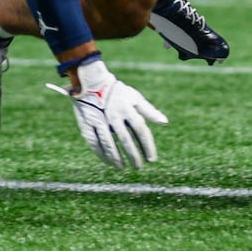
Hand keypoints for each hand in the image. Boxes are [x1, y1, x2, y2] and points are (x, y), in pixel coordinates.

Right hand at [45, 59, 167, 168]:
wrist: (92, 82)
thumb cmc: (118, 92)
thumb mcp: (135, 98)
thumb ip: (149, 111)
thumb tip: (165, 123)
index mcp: (128, 109)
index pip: (141, 130)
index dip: (147, 145)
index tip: (152, 159)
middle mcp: (114, 115)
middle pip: (125, 139)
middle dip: (133, 155)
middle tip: (138, 167)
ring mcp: (99, 120)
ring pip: (108, 144)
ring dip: (116, 158)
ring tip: (123, 168)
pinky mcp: (86, 125)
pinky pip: (94, 143)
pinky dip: (101, 154)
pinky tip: (108, 162)